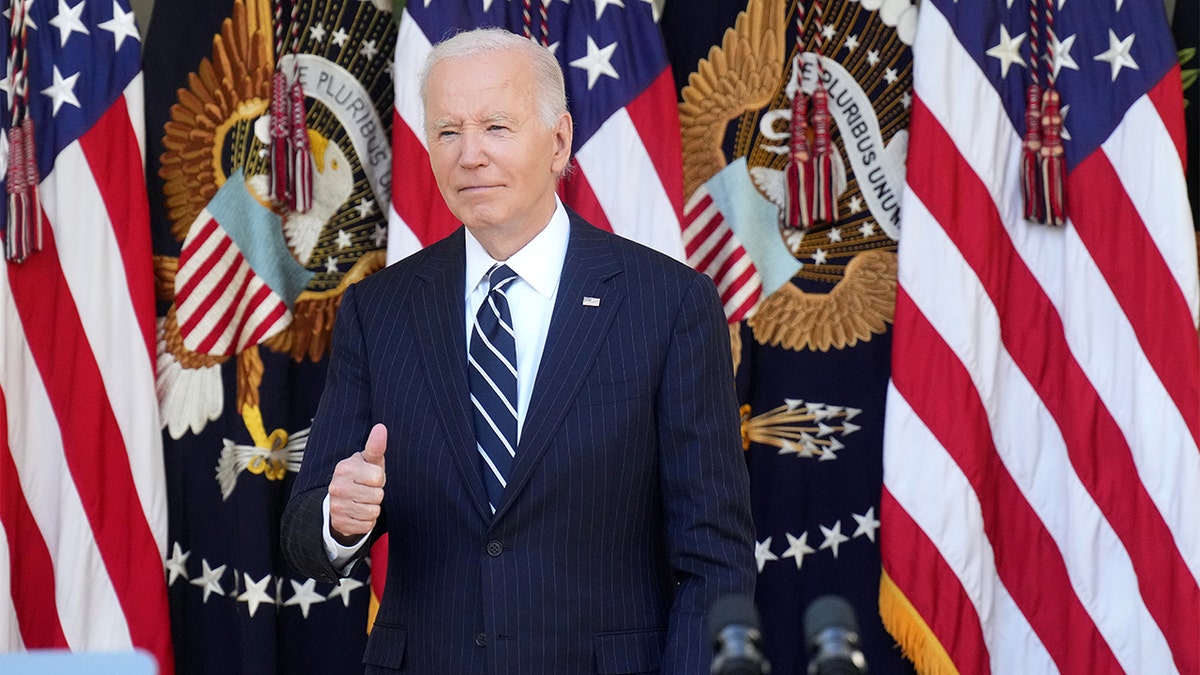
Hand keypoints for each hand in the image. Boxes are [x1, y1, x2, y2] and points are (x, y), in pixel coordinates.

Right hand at [328, 423, 386, 545]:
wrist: (339, 500)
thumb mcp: (368, 460)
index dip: (379, 479)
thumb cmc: (360, 476)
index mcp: (344, 468)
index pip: (379, 477)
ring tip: (362, 501)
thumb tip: (381, 427)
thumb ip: (375, 445)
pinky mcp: (340, 523)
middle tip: (366, 491)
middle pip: (377, 495)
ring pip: (373, 511)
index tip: (369, 478)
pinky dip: (366, 521)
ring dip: (372, 508)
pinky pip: (367, 525)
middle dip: (376, 494)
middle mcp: (337, 487)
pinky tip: (358, 513)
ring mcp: (337, 506)